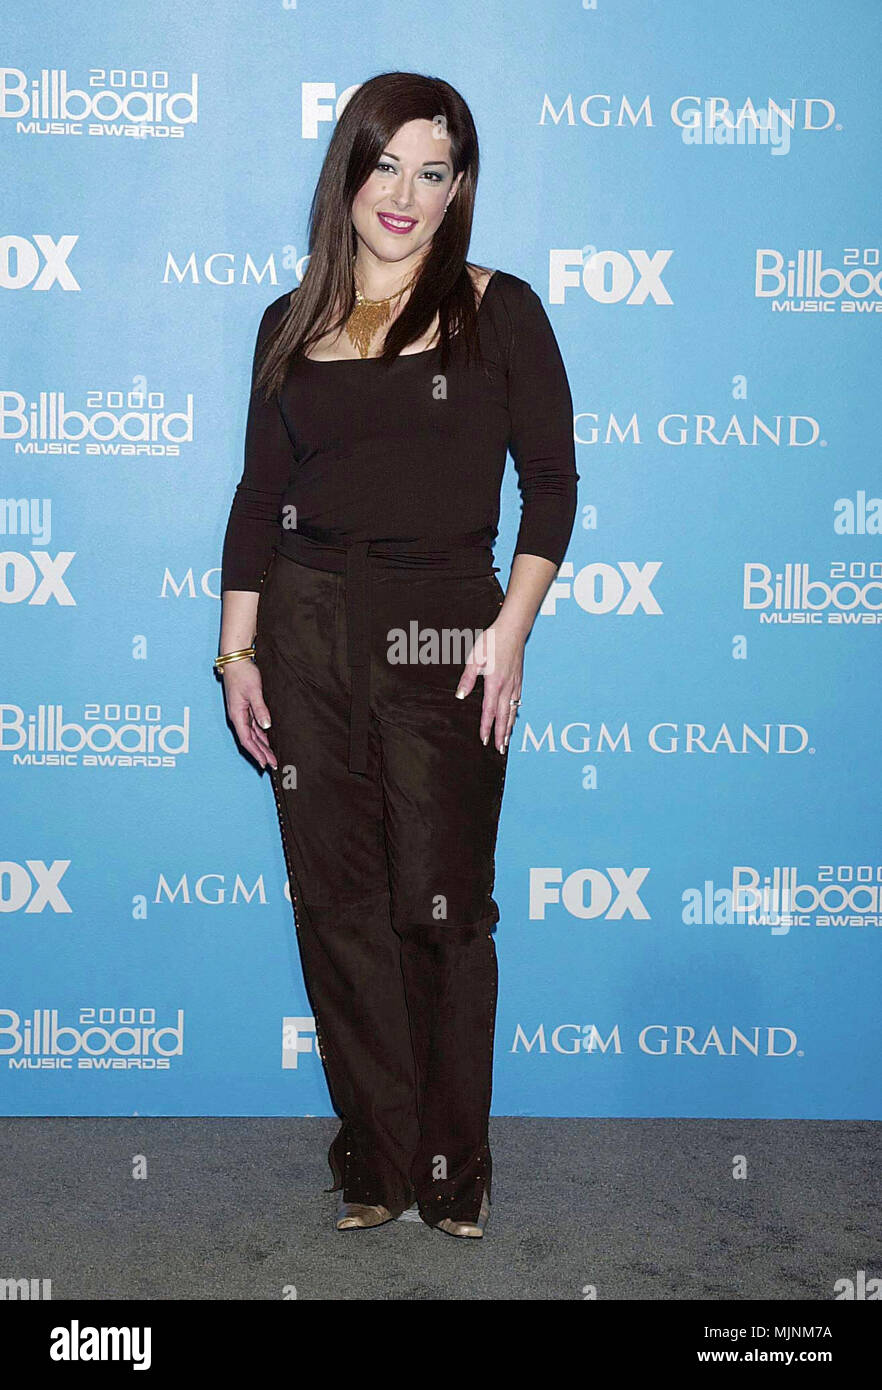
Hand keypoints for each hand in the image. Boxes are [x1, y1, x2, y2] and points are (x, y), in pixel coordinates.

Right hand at [221, 659, 277, 769]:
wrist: (236, 660)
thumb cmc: (243, 673)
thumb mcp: (254, 691)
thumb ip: (260, 709)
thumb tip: (266, 726)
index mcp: (237, 715)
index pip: (247, 740)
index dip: (257, 753)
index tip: (266, 763)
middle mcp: (238, 716)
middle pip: (250, 740)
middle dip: (261, 753)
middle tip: (273, 764)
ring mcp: (242, 712)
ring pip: (253, 734)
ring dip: (262, 745)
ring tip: (272, 756)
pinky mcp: (246, 707)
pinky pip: (254, 726)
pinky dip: (261, 735)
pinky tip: (268, 740)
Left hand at [455, 614, 523, 753]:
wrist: (513, 629)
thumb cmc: (492, 641)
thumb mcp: (475, 658)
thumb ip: (467, 679)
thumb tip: (461, 696)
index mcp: (494, 683)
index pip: (489, 711)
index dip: (486, 727)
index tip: (483, 740)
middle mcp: (507, 687)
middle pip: (504, 716)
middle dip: (501, 734)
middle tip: (500, 749)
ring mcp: (515, 684)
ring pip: (512, 711)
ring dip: (509, 727)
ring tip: (507, 740)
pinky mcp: (519, 679)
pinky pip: (517, 701)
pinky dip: (515, 713)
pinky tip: (514, 716)